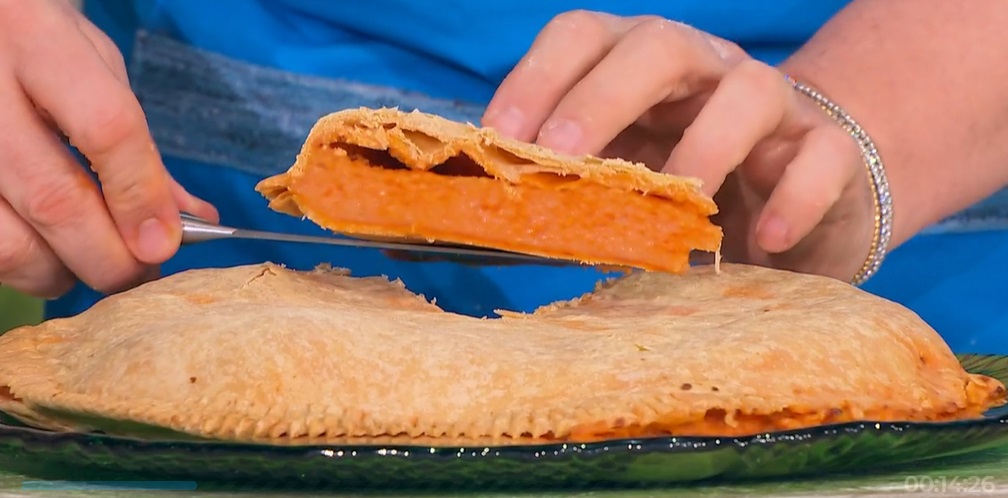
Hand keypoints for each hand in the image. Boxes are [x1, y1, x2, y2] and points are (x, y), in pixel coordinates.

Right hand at [0, 0, 216, 297]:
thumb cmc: (45, 51)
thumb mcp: (98, 72)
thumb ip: (138, 144)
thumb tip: (191, 220)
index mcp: (39, 41)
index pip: (105, 127)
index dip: (142, 194)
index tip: (166, 241)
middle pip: (56, 200)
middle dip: (112, 256)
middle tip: (142, 270)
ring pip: (10, 242)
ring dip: (64, 271)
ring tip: (92, 263)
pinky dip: (26, 266)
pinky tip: (48, 254)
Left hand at [483, 10, 874, 280]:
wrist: (797, 202)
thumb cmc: (687, 192)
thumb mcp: (620, 183)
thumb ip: (562, 189)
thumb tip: (461, 223)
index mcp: (638, 68)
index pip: (583, 36)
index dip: (537, 78)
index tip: (501, 140)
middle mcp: (704, 70)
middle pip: (658, 46)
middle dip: (601, 97)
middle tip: (560, 154)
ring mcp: (772, 105)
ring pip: (749, 90)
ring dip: (704, 147)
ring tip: (678, 203)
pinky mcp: (828, 150)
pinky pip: (822, 157)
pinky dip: (794, 197)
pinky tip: (765, 241)